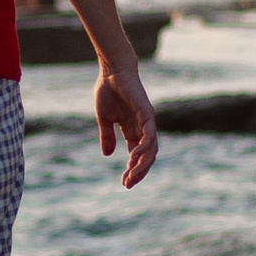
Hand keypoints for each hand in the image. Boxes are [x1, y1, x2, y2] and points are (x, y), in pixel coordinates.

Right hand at [96, 65, 157, 188]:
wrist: (112, 71)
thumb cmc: (108, 91)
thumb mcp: (104, 119)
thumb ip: (107, 136)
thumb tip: (107, 155)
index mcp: (132, 130)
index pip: (136, 155)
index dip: (131, 170)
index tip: (123, 183)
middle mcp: (142, 129)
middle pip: (146, 156)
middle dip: (138, 172)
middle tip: (128, 184)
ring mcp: (147, 122)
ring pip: (150, 149)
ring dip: (142, 164)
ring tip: (131, 176)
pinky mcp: (147, 114)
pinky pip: (149, 135)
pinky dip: (143, 147)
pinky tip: (133, 157)